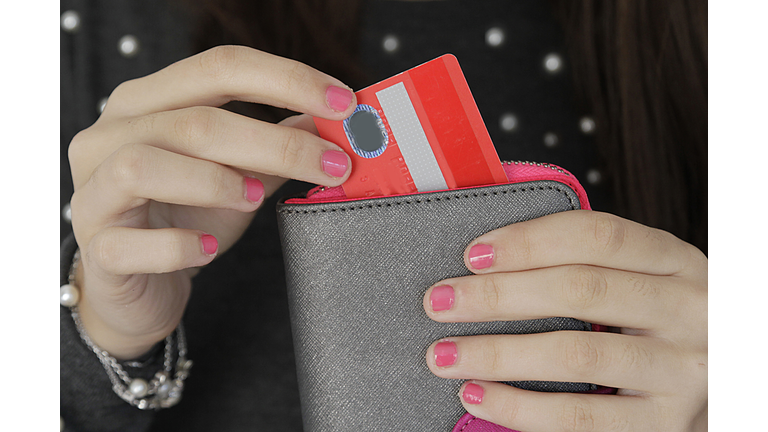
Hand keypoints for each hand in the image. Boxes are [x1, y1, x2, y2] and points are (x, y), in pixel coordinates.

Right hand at [68, 46, 356, 358]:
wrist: (138, 284)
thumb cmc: (187, 219)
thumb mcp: (240, 175)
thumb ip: (277, 146)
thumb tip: (333, 124)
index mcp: (149, 103)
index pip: (220, 67)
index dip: (288, 79)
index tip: (344, 103)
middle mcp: (111, 136)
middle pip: (194, 121)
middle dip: (276, 143)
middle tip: (332, 163)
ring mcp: (93, 191)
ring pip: (144, 165)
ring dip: (215, 182)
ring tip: (256, 198)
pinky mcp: (95, 248)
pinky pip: (129, 243)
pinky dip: (178, 246)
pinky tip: (207, 249)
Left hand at [423, 210, 706, 430]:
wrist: (724, 387)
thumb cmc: (660, 328)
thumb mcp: (643, 283)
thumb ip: (588, 266)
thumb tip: (488, 261)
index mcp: (675, 262)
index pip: (599, 236)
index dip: (529, 241)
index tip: (473, 254)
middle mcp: (688, 311)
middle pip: (581, 290)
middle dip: (498, 295)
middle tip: (439, 302)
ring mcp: (682, 372)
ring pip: (576, 355)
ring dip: (497, 354)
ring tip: (445, 355)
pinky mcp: (665, 426)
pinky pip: (581, 418)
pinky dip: (520, 408)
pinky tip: (479, 395)